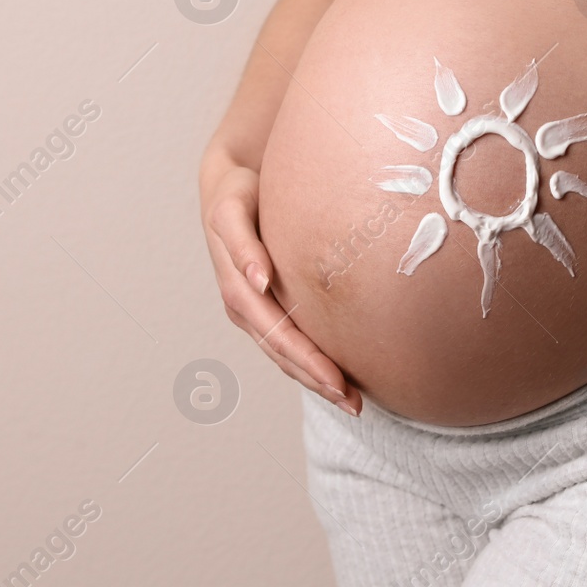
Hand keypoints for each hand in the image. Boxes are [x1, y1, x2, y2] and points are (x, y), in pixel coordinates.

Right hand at [201, 161, 361, 415]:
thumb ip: (242, 244)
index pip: (277, 335)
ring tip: (352, 401)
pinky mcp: (267, 304)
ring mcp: (255, 309)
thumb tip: (258, 281)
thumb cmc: (238, 192)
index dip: (306, 361)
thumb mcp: (232, 211)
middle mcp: (245, 306)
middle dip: (316, 380)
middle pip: (283, 354)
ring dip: (316, 379)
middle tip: (355, 405)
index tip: (338, 383)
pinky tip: (337, 374)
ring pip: (285, 355)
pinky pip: (289, 341)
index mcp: (238, 289)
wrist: (232, 181)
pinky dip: (311, 362)